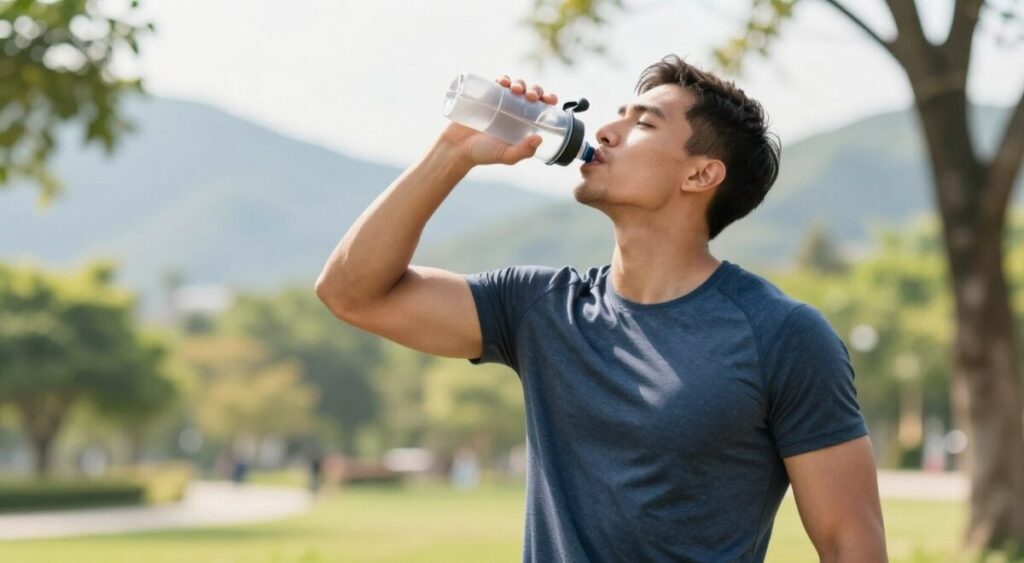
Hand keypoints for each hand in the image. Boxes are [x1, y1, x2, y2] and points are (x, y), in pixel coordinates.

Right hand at [440, 75, 559, 166]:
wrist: (456, 147)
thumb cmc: (483, 154)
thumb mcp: (506, 156)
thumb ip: (523, 151)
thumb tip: (540, 138)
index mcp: (524, 124)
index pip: (541, 108)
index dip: (548, 100)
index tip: (550, 99)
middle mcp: (514, 111)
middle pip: (530, 94)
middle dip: (535, 89)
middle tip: (530, 96)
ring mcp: (500, 102)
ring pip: (515, 86)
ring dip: (520, 82)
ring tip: (515, 89)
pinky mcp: (486, 96)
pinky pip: (496, 83)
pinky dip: (502, 78)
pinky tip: (503, 81)